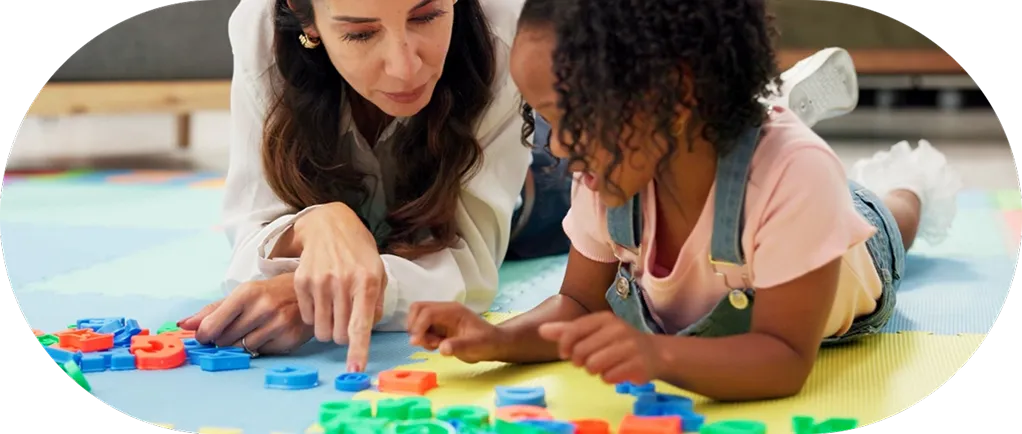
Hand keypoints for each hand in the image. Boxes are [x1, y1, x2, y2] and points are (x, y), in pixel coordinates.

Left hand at [177, 273, 313, 354]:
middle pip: (225, 339)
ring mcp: (278, 324)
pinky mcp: (289, 339)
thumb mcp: (242, 294)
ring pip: (242, 348)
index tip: (205, 336)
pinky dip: (260, 347)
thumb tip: (184, 324)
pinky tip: (268, 335)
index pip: (213, 324)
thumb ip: (212, 310)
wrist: (306, 293)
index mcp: (247, 293)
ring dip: (242, 344)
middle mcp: (263, 308)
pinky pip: (261, 352)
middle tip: (236, 328)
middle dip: (224, 338)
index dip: (204, 335)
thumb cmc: (269, 293)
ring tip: (253, 330)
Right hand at [292, 202, 385, 371]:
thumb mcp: (378, 273)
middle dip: (343, 335)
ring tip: (334, 308)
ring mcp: (319, 281)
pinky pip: (306, 317)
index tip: (355, 369)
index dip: (358, 350)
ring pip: (321, 330)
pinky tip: (321, 297)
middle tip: (346, 318)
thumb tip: (364, 332)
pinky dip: (314, 315)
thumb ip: (375, 304)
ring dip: (328, 327)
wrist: (330, 226)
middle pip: (339, 334)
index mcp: (367, 282)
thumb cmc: (359, 254)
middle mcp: (342, 282)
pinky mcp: (301, 281)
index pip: (361, 325)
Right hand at [406, 302, 503, 362]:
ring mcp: (440, 318)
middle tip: (423, 343)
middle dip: (415, 326)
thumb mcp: (476, 346)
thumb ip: (459, 346)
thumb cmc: (486, 343)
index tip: (416, 342)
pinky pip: (422, 329)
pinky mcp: (439, 327)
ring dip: (419, 333)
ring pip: (417, 319)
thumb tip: (442, 348)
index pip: (428, 312)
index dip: (419, 326)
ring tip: (434, 345)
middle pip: (418, 309)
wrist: (493, 344)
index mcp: (453, 311)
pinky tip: (437, 346)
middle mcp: (444, 311)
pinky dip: (423, 338)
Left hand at [538, 311, 659, 384]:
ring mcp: (629, 347)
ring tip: (604, 366)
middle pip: (580, 353)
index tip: (565, 354)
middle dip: (581, 362)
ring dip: (595, 371)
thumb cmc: (616, 342)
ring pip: (593, 366)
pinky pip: (609, 377)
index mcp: (603, 319)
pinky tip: (617, 372)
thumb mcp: (593, 332)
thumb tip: (541, 330)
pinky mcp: (637, 364)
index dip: (564, 346)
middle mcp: (617, 329)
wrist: (654, 353)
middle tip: (589, 361)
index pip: (572, 332)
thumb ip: (567, 331)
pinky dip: (609, 378)